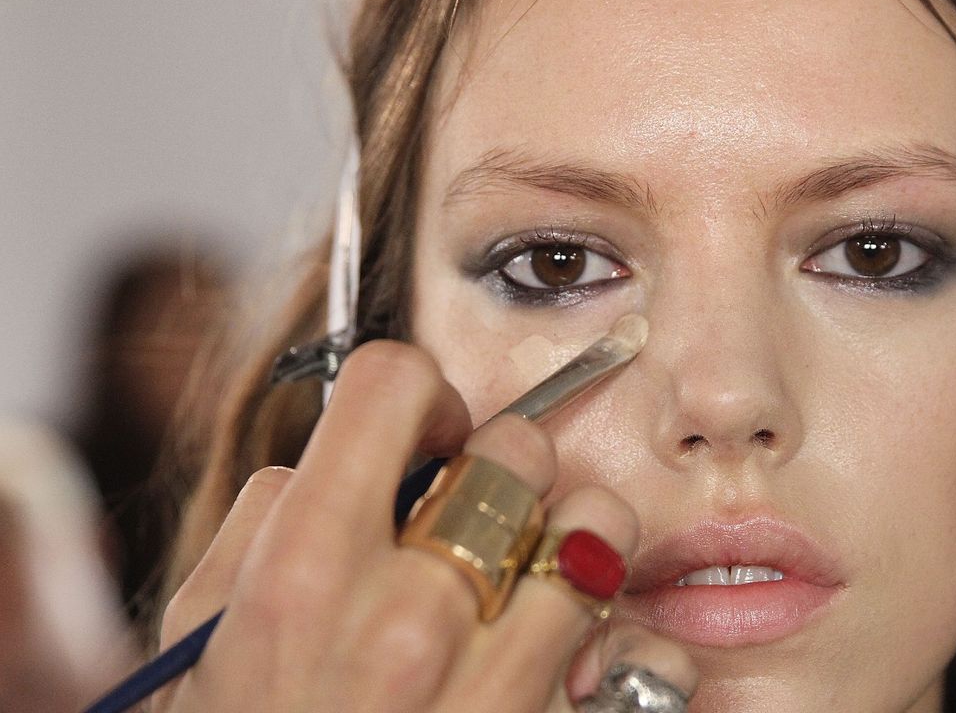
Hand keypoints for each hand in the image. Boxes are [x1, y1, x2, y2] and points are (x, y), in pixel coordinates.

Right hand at [156, 340, 696, 711]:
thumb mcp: (204, 641)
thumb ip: (271, 527)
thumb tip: (342, 459)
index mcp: (303, 578)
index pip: (394, 386)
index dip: (414, 394)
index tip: (420, 432)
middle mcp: (408, 622)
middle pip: (518, 450)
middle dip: (501, 465)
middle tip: (478, 510)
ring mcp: (493, 689)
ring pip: (595, 533)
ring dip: (571, 542)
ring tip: (531, 578)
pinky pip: (637, 648)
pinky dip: (618, 637)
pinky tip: (572, 653)